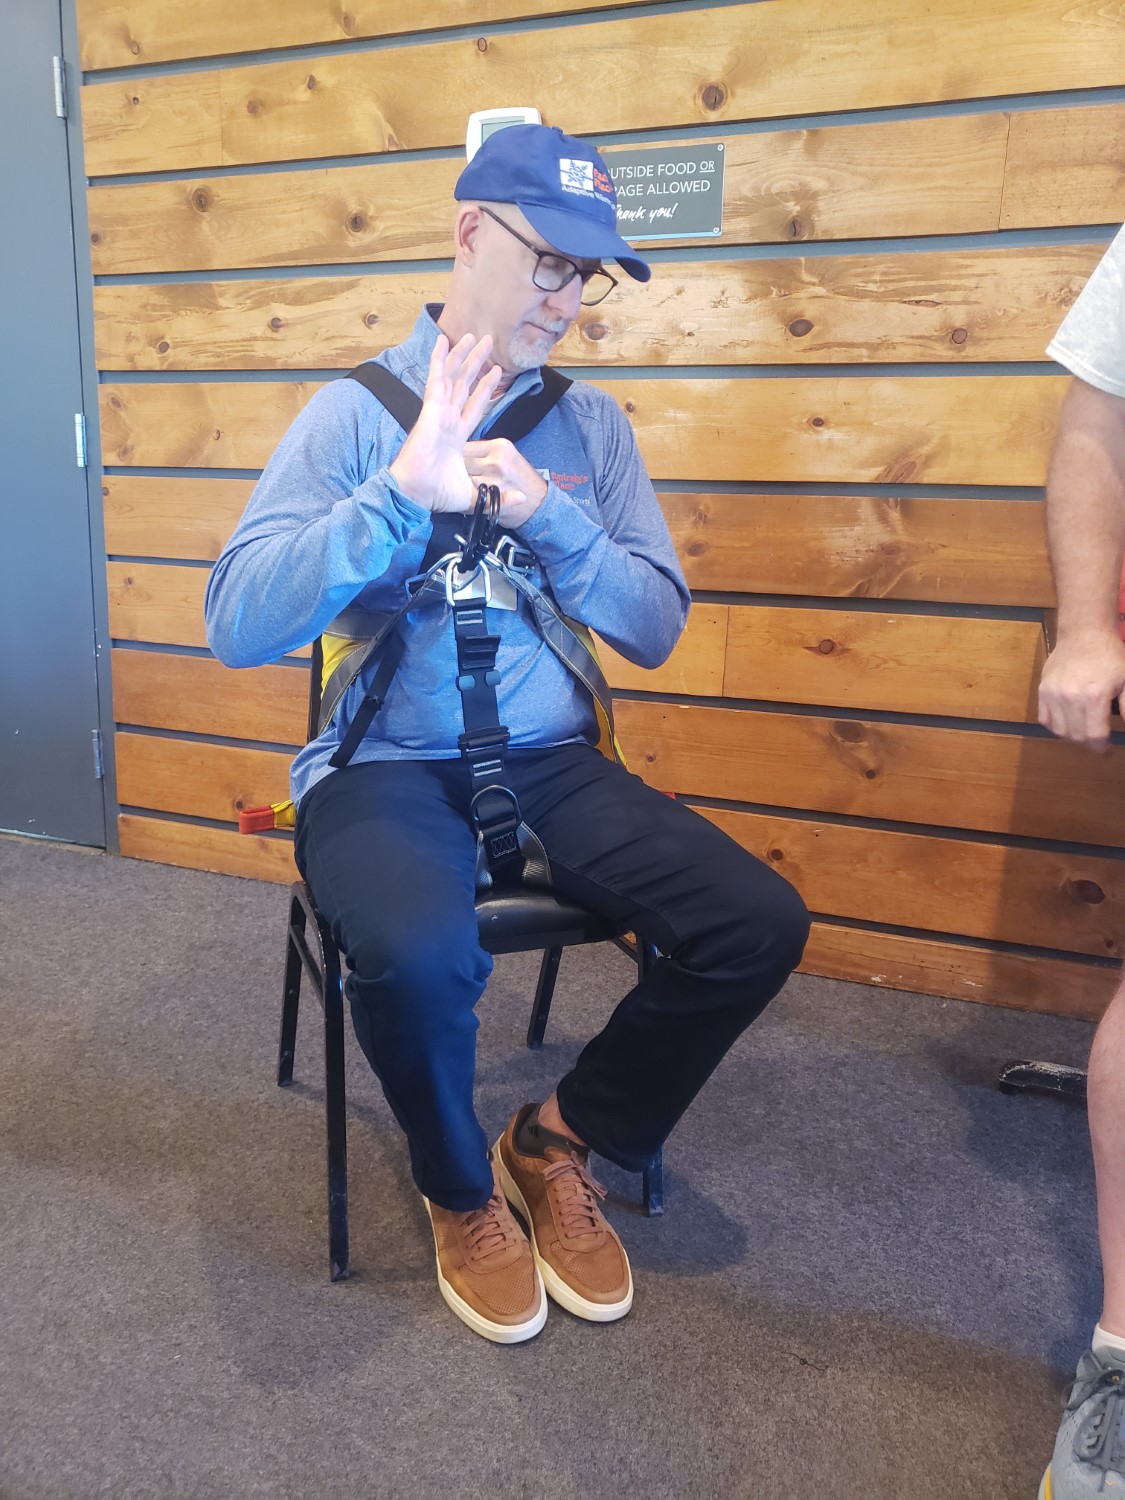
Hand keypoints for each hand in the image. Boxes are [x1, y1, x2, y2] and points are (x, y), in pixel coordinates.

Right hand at [388, 334, 501, 512]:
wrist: (416, 493)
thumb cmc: (437, 494)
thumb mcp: (475, 495)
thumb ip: (497, 496)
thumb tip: (521, 500)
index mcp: (456, 435)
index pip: (474, 405)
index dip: (485, 388)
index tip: (496, 371)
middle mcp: (447, 419)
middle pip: (464, 384)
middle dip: (476, 363)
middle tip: (487, 342)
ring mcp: (438, 411)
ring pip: (453, 376)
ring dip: (463, 355)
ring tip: (473, 335)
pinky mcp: (430, 408)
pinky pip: (436, 378)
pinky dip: (439, 359)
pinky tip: (443, 340)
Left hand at [463, 438, 548, 528]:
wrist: (539, 503)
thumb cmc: (521, 480)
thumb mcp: (508, 457)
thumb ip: (485, 453)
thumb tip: (460, 450)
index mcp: (500, 446)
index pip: (466, 445)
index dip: (457, 454)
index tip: (456, 462)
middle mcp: (496, 460)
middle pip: (461, 460)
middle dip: (457, 468)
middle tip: (456, 476)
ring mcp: (493, 479)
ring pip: (462, 478)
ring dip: (458, 483)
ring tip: (462, 487)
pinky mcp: (490, 498)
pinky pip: (467, 495)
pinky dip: (464, 497)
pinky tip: (468, 497)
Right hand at [1038, 628, 1124, 750]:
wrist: (1084, 634)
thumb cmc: (1110, 656)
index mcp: (1094, 696)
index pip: (1094, 735)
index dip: (1101, 747)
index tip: (1106, 750)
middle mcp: (1070, 698)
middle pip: (1077, 736)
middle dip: (1088, 742)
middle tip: (1096, 738)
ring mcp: (1053, 695)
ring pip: (1060, 731)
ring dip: (1073, 736)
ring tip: (1083, 729)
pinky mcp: (1043, 691)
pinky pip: (1046, 720)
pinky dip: (1056, 726)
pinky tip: (1068, 721)